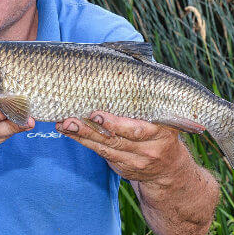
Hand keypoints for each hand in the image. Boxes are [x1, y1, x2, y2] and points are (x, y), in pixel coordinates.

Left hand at [56, 111, 188, 182]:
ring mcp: (136, 161)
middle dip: (92, 130)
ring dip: (82, 135)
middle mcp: (150, 148)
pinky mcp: (124, 168)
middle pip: (116, 140)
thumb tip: (127, 65)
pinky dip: (84, 141)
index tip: (96, 113)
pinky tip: (70, 132)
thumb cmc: (162, 130)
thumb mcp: (165, 116)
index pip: (137, 129)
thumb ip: (147, 98)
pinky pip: (101, 153)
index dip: (115, 123)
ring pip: (105, 148)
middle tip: (71, 119)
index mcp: (162, 130)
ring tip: (64, 123)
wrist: (169, 169)